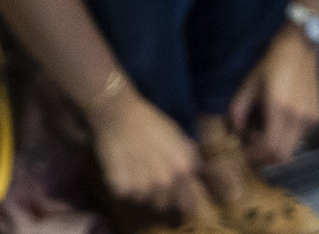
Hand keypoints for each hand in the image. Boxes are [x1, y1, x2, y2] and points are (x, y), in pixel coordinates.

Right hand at [90, 90, 205, 219]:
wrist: (119, 113)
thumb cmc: (150, 122)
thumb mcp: (179, 137)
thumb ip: (192, 160)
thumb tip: (199, 176)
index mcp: (183, 170)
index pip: (188, 205)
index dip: (181, 201)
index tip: (174, 198)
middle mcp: (165, 182)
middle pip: (164, 207)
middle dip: (159, 197)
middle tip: (149, 179)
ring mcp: (143, 187)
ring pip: (144, 201)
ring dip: (140, 191)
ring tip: (135, 170)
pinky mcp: (122, 188)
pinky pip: (125, 195)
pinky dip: (123, 186)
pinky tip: (121, 168)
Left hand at [226, 22, 318, 166]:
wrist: (299, 48)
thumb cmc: (271, 64)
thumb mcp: (248, 85)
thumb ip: (238, 112)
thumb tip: (235, 134)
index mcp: (280, 109)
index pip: (270, 149)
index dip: (255, 156)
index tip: (243, 151)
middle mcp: (299, 118)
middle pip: (283, 156)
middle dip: (265, 158)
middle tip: (251, 147)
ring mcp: (311, 118)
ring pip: (292, 149)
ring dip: (275, 147)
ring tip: (262, 131)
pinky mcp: (317, 116)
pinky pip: (299, 138)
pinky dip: (286, 138)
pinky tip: (276, 122)